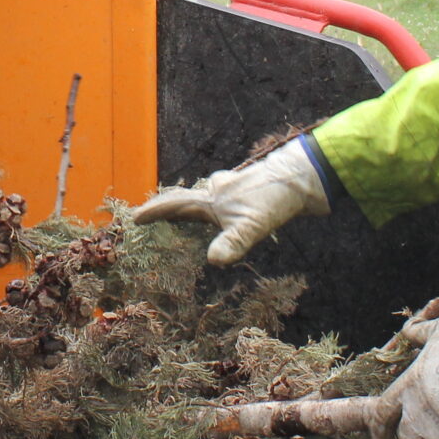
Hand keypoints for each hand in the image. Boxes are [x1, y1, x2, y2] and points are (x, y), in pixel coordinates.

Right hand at [133, 137, 330, 264]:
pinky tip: (226, 219)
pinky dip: (219, 211)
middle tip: (152, 216)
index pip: (176, 205)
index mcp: (212, 198)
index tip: (134, 217)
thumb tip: (212, 261)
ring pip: (207, 199)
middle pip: (187, 200)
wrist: (304, 178)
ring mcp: (234, 191)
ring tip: (186, 221)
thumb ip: (232, 243)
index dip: (154, 211)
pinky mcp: (250, 194)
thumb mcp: (252, 225)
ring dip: (196, 209)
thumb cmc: (274, 198)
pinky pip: (225, 202)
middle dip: (170, 209)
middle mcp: (219, 191)